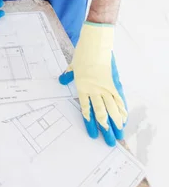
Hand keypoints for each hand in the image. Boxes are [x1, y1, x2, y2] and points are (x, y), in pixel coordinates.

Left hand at [59, 21, 126, 145]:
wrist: (95, 44)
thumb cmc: (83, 54)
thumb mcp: (73, 66)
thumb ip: (68, 76)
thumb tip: (61, 81)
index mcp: (82, 88)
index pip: (86, 110)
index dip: (90, 123)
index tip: (93, 135)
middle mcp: (94, 90)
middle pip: (101, 114)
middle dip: (105, 129)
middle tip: (108, 142)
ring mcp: (106, 87)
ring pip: (112, 109)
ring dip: (116, 123)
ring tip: (119, 135)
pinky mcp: (114, 82)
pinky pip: (119, 99)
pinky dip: (122, 110)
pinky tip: (124, 119)